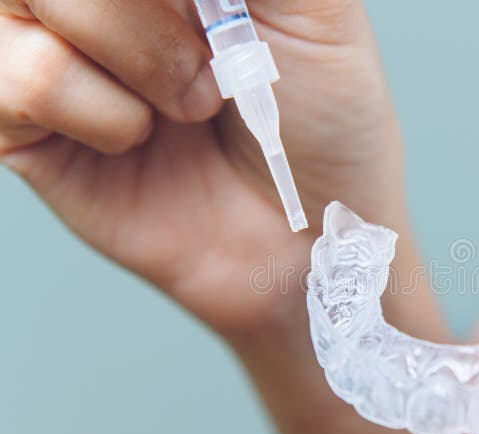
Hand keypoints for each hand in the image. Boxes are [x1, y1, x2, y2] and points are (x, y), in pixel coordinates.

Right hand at [0, 0, 404, 334]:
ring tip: (193, 106)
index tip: (202, 9)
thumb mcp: (315, 8)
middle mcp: (103, 0)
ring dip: (135, 50)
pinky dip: (94, 107)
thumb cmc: (322, 127)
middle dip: (149, 7)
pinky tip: (137, 137)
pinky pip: (17, 74)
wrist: (307, 239)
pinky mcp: (25, 124)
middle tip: (216, 57)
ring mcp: (57, 50)